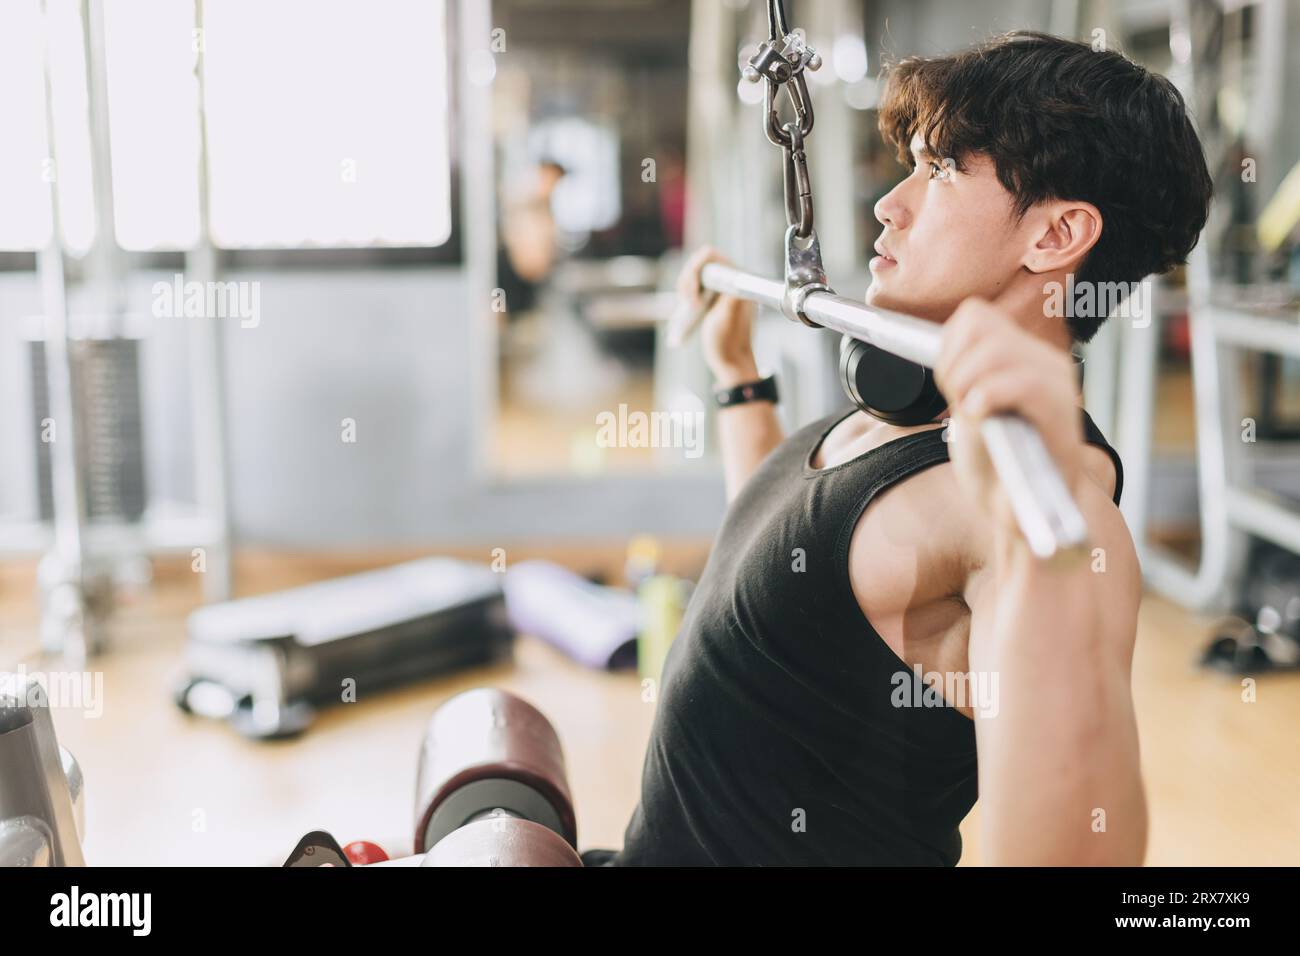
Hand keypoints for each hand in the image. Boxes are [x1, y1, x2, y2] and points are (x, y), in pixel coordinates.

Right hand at [671, 246, 758, 385]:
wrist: (731, 362)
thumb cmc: (728, 344)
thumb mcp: (725, 319)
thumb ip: (729, 296)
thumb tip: (732, 272)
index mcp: (737, 282)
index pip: (712, 257)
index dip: (696, 269)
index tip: (693, 295)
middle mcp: (731, 281)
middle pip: (700, 263)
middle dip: (688, 279)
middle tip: (689, 303)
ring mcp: (721, 289)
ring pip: (695, 274)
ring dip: (686, 287)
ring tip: (689, 306)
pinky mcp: (713, 298)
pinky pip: (695, 285)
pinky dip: (687, 293)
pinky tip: (687, 306)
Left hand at [935, 298, 1085, 541]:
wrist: (1020, 512)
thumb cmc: (996, 463)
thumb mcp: (968, 408)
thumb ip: (964, 374)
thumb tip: (946, 346)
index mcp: (1024, 356)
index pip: (975, 315)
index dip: (948, 345)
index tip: (946, 384)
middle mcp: (1045, 362)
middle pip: (980, 326)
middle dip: (952, 366)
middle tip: (956, 401)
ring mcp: (1056, 384)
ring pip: (997, 349)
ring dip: (966, 381)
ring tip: (970, 411)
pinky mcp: (1060, 412)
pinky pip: (1021, 382)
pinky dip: (987, 396)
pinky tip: (981, 416)